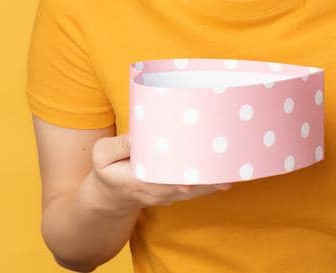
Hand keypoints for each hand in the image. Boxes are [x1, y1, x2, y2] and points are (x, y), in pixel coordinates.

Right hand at [82, 133, 229, 214]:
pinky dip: (213, 183)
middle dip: (205, 175)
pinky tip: (229, 174)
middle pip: (186, 184)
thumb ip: (118, 146)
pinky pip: (199, 190)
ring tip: (234, 167)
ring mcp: (170, 195)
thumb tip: (138, 137)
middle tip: (226, 164)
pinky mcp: (177, 194)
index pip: (162, 179)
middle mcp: (159, 192)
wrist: (111, 198)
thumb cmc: (107, 170)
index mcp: (138, 181)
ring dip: (214, 179)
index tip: (193, 172)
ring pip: (197, 189)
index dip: (179, 176)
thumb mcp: (102, 155)